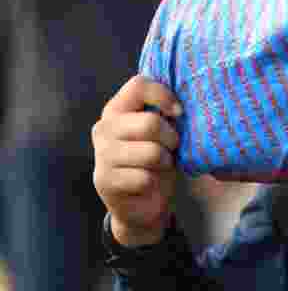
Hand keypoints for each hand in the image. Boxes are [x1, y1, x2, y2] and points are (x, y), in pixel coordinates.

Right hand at [93, 76, 182, 247]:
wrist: (141, 205)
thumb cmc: (156, 162)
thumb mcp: (162, 134)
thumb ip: (165, 115)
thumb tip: (184, 104)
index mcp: (117, 110)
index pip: (138, 85)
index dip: (164, 96)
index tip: (179, 113)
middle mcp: (104, 128)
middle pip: (151, 123)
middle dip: (171, 139)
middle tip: (171, 149)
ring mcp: (101, 155)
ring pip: (151, 153)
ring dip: (165, 162)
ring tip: (160, 166)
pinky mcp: (105, 181)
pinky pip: (145, 178)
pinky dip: (155, 182)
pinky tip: (148, 183)